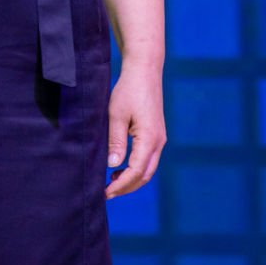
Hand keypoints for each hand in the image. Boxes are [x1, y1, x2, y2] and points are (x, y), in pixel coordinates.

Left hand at [104, 65, 165, 197]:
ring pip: (148, 168)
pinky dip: (135, 168)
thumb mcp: (116, 115)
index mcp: (150, 138)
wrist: (144, 71)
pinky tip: (120, 167)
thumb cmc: (128, 90)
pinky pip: (148, 159)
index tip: (105, 192)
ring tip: (111, 182)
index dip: (121, 184)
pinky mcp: (156, 134)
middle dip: (126, 186)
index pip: (136, 171)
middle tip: (106, 193)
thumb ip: (115, 141)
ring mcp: (159, 139)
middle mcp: (159, 142)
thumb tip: (113, 165)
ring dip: (131, 179)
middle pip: (145, 175)